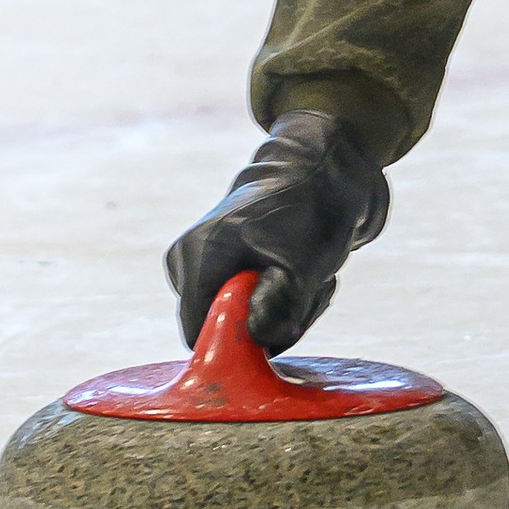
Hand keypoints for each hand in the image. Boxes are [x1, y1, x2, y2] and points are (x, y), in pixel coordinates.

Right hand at [166, 108, 389, 352]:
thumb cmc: (312, 211)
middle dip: (268, 323)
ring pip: (236, 318)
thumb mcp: (304, 264)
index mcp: (199, 255)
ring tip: (306, 276)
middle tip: (307, 293)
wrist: (322, 169)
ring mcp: (198, 260)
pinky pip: (242, 303)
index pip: (198, 334)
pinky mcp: (215, 262)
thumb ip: (279, 306)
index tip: (284, 314)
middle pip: (219, 327)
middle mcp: (186, 259)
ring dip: (280, 310)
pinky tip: (298, 272)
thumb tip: (257, 338)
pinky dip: (277, 298)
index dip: (242, 339)